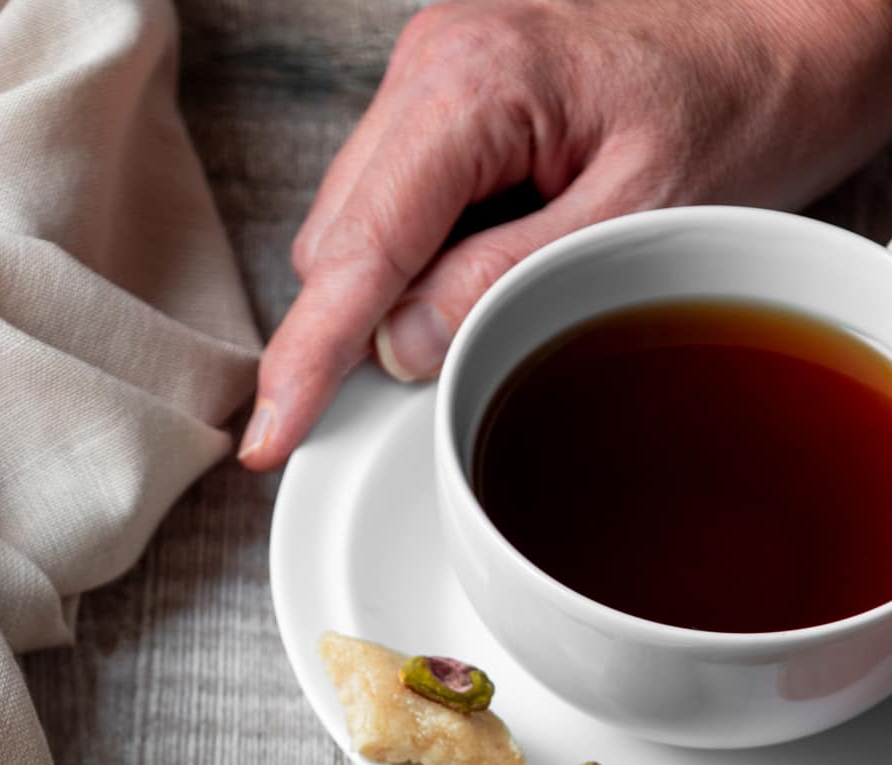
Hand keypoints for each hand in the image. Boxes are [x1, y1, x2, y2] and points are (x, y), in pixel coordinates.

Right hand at [239, 0, 891, 468]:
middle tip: (454, 363)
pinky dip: (423, 259)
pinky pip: (393, 206)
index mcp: (471, 82)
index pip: (357, 248)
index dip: (308, 355)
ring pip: (355, 229)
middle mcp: (431, 67)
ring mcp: (431, 78)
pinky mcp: (444, 101)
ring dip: (397, 291)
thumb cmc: (734, 111)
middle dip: (362, 324)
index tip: (269, 436)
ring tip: (511, 282)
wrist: (782, 42)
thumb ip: (501, 284)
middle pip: (337, 243)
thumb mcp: (631, 220)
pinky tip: (497, 257)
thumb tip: (397, 348)